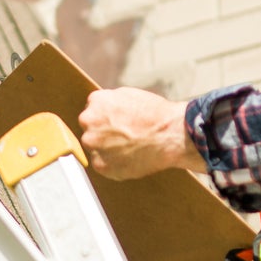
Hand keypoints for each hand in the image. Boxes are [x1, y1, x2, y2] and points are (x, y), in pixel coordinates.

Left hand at [78, 87, 203, 179]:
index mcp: (97, 102)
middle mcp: (89, 121)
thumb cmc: (156, 114)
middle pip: (91, 129)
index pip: (93, 110)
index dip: (107, 117)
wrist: (170, 135)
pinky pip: (103, 165)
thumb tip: (103, 109)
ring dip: (107, 148)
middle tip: (125, 136)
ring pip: (96, 147)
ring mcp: (94, 145)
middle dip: (104, 132)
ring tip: (130, 147)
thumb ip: (110, 102)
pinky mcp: (101, 165)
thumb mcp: (130, 95)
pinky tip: (130, 157)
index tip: (118, 123)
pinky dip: (114, 163)